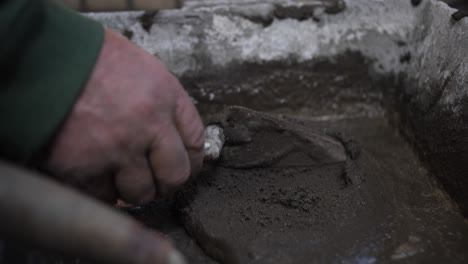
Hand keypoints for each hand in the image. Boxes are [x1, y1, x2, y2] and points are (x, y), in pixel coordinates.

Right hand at [45, 29, 203, 203]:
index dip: (191, 160)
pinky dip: (102, 191)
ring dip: (132, 189)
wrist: (41, 58)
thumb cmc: (90, 58)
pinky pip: (104, 197)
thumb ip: (162, 101)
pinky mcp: (85, 168)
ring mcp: (117, 150)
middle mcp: (148, 126)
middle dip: (166, 182)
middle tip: (155, 179)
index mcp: (166, 97)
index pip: (196, 141)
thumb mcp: (141, 68)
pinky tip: (95, 174)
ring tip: (119, 174)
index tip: (184, 165)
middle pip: (175, 176)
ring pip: (141, 193)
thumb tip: (172, 134)